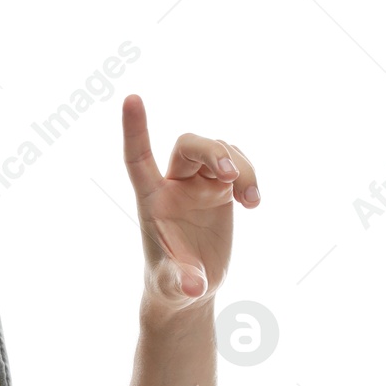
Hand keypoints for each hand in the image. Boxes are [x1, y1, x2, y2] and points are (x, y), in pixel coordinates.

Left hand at [121, 93, 259, 314]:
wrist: (190, 288)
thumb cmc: (172, 285)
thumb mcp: (175, 286)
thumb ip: (183, 282)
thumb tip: (194, 287)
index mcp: (151, 201)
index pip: (137, 158)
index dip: (134, 129)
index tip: (130, 97)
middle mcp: (173, 186)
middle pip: (189, 145)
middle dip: (214, 152)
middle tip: (229, 177)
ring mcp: (198, 185)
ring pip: (220, 152)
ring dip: (240, 168)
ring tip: (251, 201)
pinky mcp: (220, 190)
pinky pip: (236, 165)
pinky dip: (250, 177)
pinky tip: (255, 203)